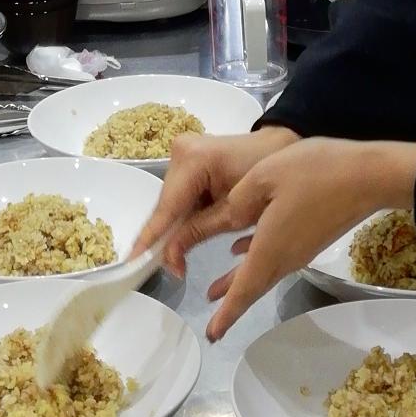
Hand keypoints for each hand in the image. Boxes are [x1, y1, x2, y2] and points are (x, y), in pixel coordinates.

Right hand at [134, 130, 298, 272]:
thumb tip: (168, 260)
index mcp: (194, 159)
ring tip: (181, 255)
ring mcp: (182, 150)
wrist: (281, 149)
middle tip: (176, 268)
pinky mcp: (187, 156)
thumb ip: (197, 233)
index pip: (168, 206)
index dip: (152, 237)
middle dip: (168, 236)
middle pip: (167, 204)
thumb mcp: (235, 213)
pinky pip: (180, 192)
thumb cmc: (266, 181)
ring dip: (177, 225)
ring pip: (172, 200)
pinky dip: (185, 212)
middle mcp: (180, 150)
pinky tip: (189, 231)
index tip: (134, 261)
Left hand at [137, 132, 415, 341]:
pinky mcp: (312, 236)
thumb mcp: (264, 175)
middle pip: (254, 286)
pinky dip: (255, 258)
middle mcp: (286, 256)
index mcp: (271, 247)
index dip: (227, 314)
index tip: (212, 336)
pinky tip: (241, 248)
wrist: (370, 176)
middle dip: (231, 304)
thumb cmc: (315, 172)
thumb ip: (239, 199)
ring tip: (215, 290)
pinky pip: (277, 255)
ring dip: (239, 281)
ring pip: (264, 271)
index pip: (245, 289)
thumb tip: (231, 217)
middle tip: (213, 327)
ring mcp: (302, 248)